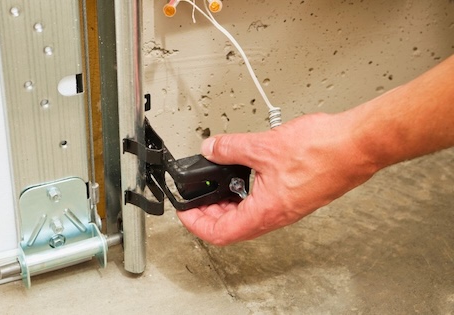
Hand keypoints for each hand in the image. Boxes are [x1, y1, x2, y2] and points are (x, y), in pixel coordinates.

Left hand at [176, 112, 378, 244]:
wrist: (358, 145)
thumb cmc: (323, 151)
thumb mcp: (262, 146)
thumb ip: (230, 148)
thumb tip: (211, 149)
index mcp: (265, 212)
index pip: (220, 233)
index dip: (196, 224)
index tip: (185, 211)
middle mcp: (277, 215)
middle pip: (232, 227)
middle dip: (210, 212)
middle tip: (198, 196)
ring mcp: (288, 206)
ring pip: (248, 215)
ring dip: (229, 202)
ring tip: (218, 182)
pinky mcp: (298, 195)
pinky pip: (264, 202)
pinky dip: (247, 191)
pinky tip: (246, 171)